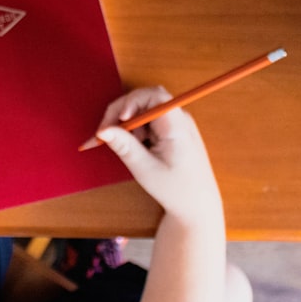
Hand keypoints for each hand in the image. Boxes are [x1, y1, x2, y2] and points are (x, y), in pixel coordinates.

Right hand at [96, 86, 221, 222]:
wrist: (197, 205)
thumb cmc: (176, 190)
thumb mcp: (146, 170)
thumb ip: (124, 147)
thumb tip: (103, 130)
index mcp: (177, 126)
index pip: (154, 95)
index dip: (132, 101)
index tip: (119, 120)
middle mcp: (179, 119)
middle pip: (146, 99)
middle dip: (124, 112)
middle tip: (108, 132)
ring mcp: (176, 124)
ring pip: (145, 110)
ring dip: (130, 124)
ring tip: (130, 148)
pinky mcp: (172, 130)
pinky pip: (149, 121)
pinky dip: (137, 131)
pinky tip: (137, 149)